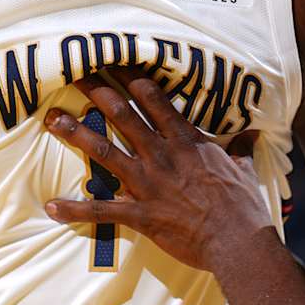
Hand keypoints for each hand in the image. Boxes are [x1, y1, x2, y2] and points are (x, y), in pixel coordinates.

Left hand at [42, 74, 272, 272]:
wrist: (238, 242)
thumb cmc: (243, 207)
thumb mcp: (243, 170)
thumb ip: (240, 148)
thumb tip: (252, 133)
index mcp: (186, 141)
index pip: (153, 98)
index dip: (131, 77)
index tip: (114, 61)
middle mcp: (162, 155)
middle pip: (123, 114)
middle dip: (97, 91)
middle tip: (75, 74)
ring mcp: (148, 183)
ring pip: (104, 150)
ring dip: (76, 133)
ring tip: (52, 118)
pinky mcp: (140, 214)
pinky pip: (101, 210)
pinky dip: (75, 209)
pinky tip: (52, 207)